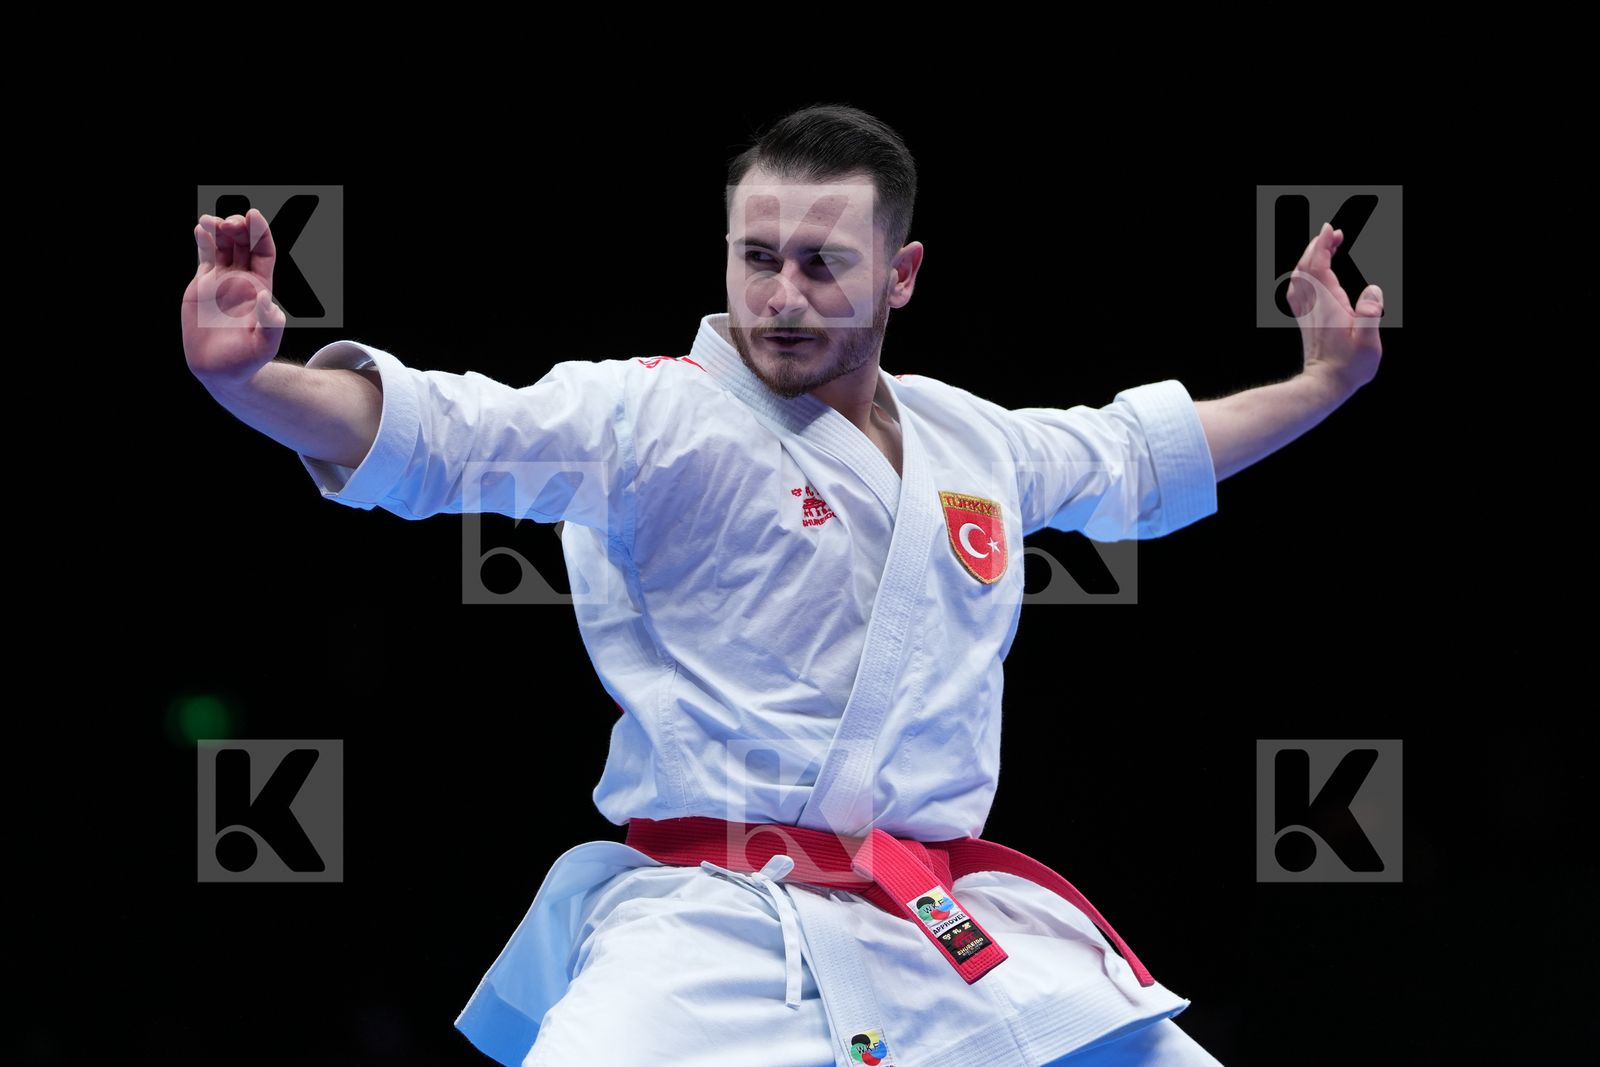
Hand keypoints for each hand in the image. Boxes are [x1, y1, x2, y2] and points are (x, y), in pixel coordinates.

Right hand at [182, 208, 287, 384]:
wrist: (219, 370)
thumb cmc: (246, 360)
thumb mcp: (264, 345)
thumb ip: (270, 324)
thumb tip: (265, 298)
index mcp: (260, 288)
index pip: (264, 253)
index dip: (261, 233)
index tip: (254, 216)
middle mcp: (242, 280)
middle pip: (243, 244)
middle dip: (239, 229)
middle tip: (231, 223)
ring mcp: (221, 280)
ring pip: (223, 246)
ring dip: (219, 230)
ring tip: (212, 221)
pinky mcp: (202, 284)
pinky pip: (204, 256)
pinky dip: (203, 241)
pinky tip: (201, 229)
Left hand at [1285, 221, 1384, 394]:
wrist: (1324, 384)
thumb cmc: (1348, 366)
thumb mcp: (1367, 342)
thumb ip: (1370, 314)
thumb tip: (1373, 290)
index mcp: (1328, 303)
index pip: (1320, 266)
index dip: (1323, 246)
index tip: (1329, 229)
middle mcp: (1313, 304)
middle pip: (1307, 266)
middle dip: (1317, 246)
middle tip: (1333, 232)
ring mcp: (1307, 311)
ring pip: (1300, 276)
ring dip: (1310, 257)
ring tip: (1326, 246)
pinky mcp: (1305, 319)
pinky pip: (1298, 288)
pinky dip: (1303, 273)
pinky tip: (1311, 273)